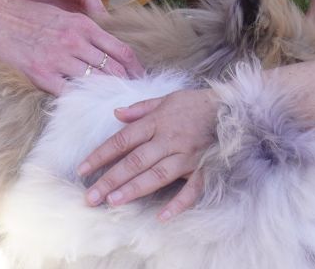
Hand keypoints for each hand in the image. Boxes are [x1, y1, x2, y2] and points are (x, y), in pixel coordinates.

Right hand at [0, 0, 141, 94]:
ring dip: (106, 96)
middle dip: (126, 86)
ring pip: (95, 82)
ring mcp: (58, 58)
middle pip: (113, 69)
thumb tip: (98, 45)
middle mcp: (75, 41)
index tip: (139, 79)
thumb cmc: (23, 14)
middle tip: (133, 100)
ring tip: (114, 108)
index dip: (135, 68)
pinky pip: (68, 93)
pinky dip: (79, 102)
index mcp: (82, 24)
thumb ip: (80, 29)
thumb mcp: (59, 14)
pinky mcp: (42, 74)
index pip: (121, 49)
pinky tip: (85, 110)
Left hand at [79, 88, 220, 219]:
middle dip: (111, 179)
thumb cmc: (194, 104)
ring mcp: (186, 156)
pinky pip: (191, 189)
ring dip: (135, 189)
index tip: (82, 169)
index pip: (122, 140)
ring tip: (114, 202)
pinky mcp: (203, 168)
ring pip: (157, 175)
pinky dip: (178, 204)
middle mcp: (168, 140)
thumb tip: (116, 114)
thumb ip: (140, 109)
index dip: (101, 155)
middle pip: (135, 161)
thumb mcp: (165, 98)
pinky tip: (162, 216)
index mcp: (156, 122)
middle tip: (91, 196)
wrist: (232, 107)